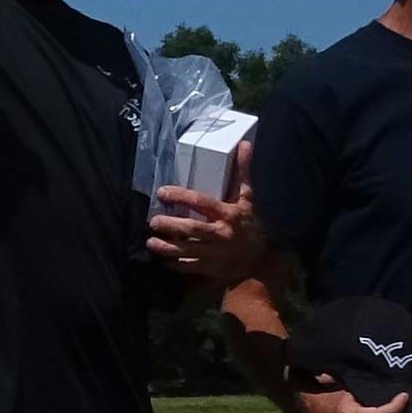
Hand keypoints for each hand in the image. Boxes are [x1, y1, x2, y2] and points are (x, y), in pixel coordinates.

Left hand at [144, 141, 259, 281]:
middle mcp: (222, 234)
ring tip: (150, 242)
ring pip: (188, 251)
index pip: (202, 202)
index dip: (181, 197)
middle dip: (171, 225)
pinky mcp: (211, 268)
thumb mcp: (247, 198)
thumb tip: (244, 144)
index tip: (162, 193)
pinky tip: (161, 259)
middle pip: (192, 229)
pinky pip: (190, 267)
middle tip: (152, 221)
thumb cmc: (249, 223)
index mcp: (229, 214)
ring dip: (167, 248)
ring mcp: (216, 254)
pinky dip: (174, 264)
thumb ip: (241, 172)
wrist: (260, 259)